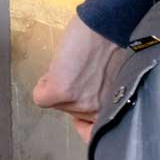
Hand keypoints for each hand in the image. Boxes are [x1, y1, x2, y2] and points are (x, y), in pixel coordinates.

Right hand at [32, 15, 128, 141]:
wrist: (108, 27)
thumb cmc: (117, 45)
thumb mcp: (118, 80)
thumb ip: (105, 96)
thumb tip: (90, 101)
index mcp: (116, 109)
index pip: (96, 133)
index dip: (87, 121)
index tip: (85, 114)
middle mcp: (100, 110)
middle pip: (73, 112)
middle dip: (73, 94)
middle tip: (82, 72)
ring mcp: (80, 102)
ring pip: (58, 104)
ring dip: (59, 86)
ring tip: (73, 66)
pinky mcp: (61, 91)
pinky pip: (41, 98)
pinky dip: (43, 85)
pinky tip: (57, 70)